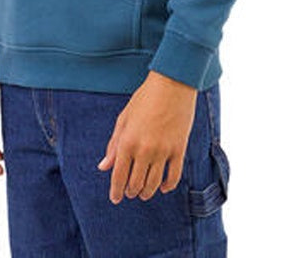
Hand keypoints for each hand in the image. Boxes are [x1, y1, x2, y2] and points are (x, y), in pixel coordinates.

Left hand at [96, 70, 196, 203]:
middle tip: (130, 192)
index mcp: (127, 141)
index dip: (116, 191)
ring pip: (154, 184)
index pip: (119, 176)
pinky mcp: (179, 149)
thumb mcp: (124, 118)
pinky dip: (168, 186)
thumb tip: (104, 167)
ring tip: (143, 193)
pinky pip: (174, 176)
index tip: (115, 198)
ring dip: (147, 192)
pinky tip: (163, 188)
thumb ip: (114, 144)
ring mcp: (163, 151)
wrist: (172, 84)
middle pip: (136, 183)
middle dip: (131, 191)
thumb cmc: (144, 98)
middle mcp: (144, 149)